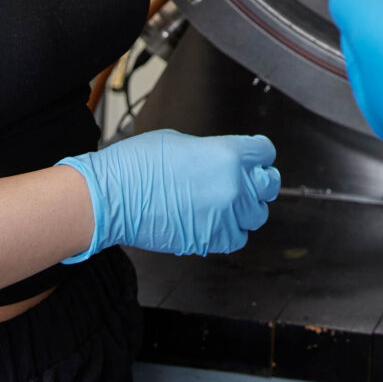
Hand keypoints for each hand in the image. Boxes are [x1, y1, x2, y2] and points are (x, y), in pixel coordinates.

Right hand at [59, 131, 280, 261]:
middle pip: (268, 185)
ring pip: (256, 215)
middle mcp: (234, 185)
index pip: (265, 153)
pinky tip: (214, 222)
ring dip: (244, 209)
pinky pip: (237, 238)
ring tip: (223, 204)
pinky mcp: (211, 239)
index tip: (254, 159)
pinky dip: (230, 231)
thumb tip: (222, 160)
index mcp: (229, 154)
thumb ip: (212, 152)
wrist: (114, 197)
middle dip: (258, 182)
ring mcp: (224, 215)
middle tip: (245, 183)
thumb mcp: (181, 141)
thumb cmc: (137, 165)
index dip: (258, 155)